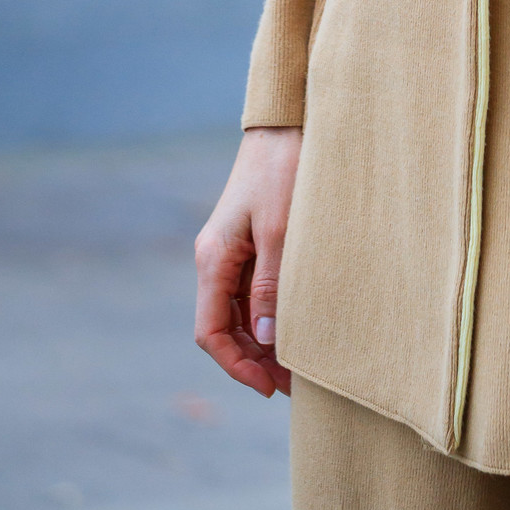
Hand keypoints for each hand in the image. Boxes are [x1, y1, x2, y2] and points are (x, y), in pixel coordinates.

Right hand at [194, 126, 302, 399]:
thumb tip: (267, 339)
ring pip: (240, 312)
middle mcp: (216, 259)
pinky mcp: (250, 241)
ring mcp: (232, 251)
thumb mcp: (280, 230)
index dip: (236, 365)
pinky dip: (270, 315)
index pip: (211, 332)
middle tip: (292, 385)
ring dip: (263, 340)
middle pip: (225, 327)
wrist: (287, 123)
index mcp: (213, 259)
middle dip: (253, 360)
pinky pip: (253, 291)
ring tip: (299, 364)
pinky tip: (296, 326)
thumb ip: (271, 284)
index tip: (268, 387)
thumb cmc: (284, 170)